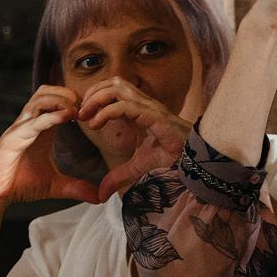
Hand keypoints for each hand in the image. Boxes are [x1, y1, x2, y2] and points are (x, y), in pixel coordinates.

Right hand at [0, 87, 101, 204]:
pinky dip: (50, 116)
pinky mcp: (12, 139)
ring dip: (60, 100)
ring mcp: (20, 129)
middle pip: (47, 91)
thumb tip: (99, 197)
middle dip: (68, 93)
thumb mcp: (54, 185)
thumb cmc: (18, 183)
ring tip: (77, 110)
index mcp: (40, 129)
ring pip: (39, 99)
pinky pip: (33, 122)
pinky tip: (66, 117)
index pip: (56, 100)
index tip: (92, 112)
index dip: (75, 101)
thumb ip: (76, 188)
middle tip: (85, 107)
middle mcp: (30, 124)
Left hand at [80, 78, 191, 197]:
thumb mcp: (138, 168)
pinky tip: (96, 125)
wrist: (196, 163)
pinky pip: (124, 106)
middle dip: (93, 93)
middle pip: (113, 82)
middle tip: (80, 113)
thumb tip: (101, 194)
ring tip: (86, 116)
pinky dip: (106, 112)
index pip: (114, 90)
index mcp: (140, 111)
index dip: (95, 98)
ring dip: (97, 98)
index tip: (82, 117)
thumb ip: (118, 177)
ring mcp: (149, 108)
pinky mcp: (153, 117)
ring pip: (117, 87)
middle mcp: (144, 104)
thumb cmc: (174, 159)